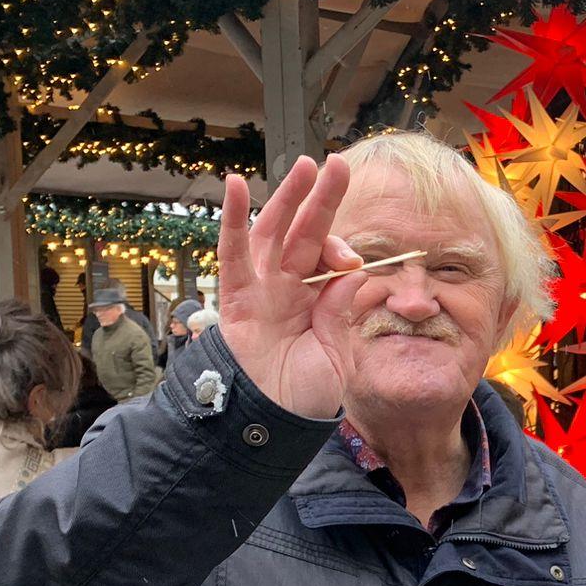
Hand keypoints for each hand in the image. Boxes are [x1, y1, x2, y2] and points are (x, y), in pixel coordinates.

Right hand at [214, 155, 368, 419]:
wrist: (273, 420)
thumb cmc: (305, 392)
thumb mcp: (336, 351)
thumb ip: (342, 312)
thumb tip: (356, 272)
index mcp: (318, 298)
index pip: (330, 258)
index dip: (342, 250)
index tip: (354, 260)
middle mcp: (289, 287)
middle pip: (305, 232)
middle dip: (320, 199)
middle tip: (337, 165)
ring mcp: (261, 288)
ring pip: (272, 232)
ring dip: (286, 197)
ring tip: (302, 165)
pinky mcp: (234, 294)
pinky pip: (231, 251)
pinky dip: (230, 218)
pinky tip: (234, 185)